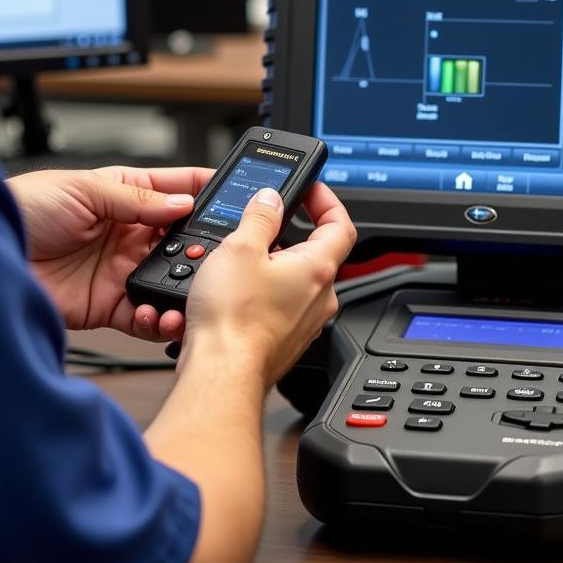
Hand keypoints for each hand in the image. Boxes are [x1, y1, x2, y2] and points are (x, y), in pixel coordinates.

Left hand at [6, 165, 213, 338]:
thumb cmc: (23, 208)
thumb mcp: (83, 189)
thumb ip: (136, 200)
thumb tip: (182, 202)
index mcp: (124, 194)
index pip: (177, 188)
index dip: (207, 191)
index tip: (239, 197)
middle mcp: (127, 233)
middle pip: (181, 239)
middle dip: (204, 249)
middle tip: (219, 259)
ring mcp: (120, 269)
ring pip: (169, 279)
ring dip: (185, 288)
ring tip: (194, 294)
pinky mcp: (108, 305)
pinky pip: (145, 314)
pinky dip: (158, 319)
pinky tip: (161, 317)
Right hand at [178, 182, 356, 387]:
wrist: (221, 373)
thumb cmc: (233, 319)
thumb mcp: (240, 248)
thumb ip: (259, 217)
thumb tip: (270, 199)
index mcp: (318, 269)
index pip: (341, 224)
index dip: (328, 201)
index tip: (312, 189)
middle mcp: (319, 298)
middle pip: (317, 253)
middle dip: (291, 234)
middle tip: (264, 223)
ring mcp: (304, 323)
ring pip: (296, 281)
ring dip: (274, 264)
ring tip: (241, 259)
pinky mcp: (285, 340)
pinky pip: (281, 306)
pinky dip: (264, 292)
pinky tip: (235, 292)